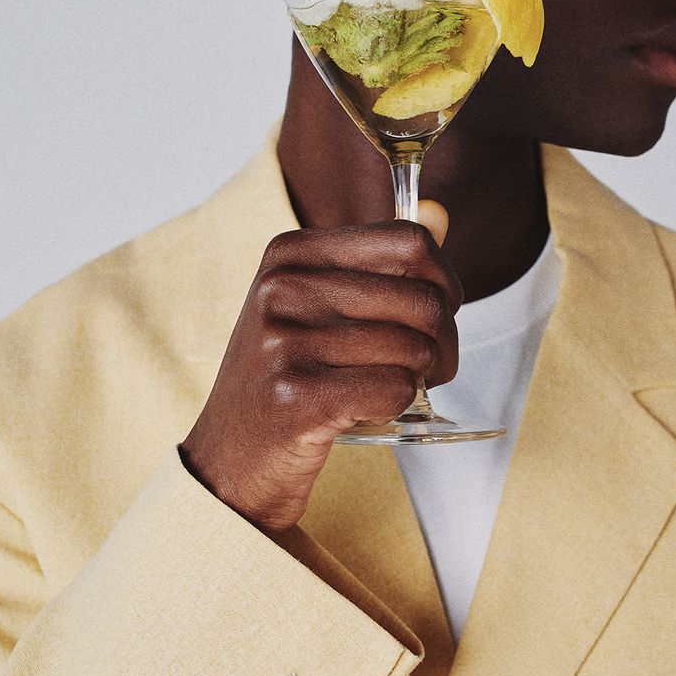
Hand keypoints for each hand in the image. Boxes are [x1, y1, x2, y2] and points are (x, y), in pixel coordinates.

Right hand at [180, 202, 457, 532]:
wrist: (231, 456)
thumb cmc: (286, 377)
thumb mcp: (316, 305)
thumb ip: (378, 265)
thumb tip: (442, 219)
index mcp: (291, 253)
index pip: (410, 242)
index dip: (445, 283)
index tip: (441, 312)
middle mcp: (283, 288)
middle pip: (423, 300)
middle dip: (444, 342)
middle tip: (429, 368)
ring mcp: (285, 342)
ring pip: (415, 349)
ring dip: (421, 379)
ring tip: (389, 389)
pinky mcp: (298, 396)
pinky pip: (397, 389)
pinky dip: (398, 406)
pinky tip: (366, 410)